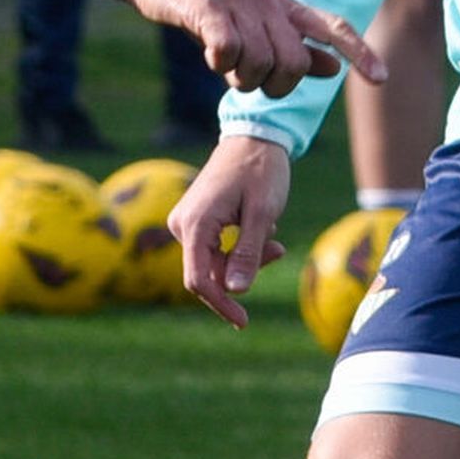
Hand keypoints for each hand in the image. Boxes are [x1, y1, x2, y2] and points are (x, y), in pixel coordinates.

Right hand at [61, 0, 385, 98]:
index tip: (381, 78)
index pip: (332, 26)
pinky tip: (210, 55)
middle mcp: (267, 0)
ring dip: (241, 78)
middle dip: (275, 85)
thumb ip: (295, 46)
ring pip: (261, 63)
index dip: (358, 52)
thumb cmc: (212, 5)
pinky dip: (220, 64)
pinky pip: (227, 51)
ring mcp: (238, 1)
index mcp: (283, 5)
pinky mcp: (206, 6)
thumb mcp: (258, 25)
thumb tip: (334, 68)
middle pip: (293, 63)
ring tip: (226, 64)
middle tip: (249, 79)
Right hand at [169, 135, 292, 329]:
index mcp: (195, 224)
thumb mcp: (262, 214)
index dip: (221, 304)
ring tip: (273, 234)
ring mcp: (185, 222)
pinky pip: (214, 249)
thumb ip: (248, 253)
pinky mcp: (194, 220)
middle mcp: (181, 225)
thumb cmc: (260, 172)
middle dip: (243, 272)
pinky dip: (239, 247)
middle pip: (208, 273)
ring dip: (246, 258)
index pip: (199, 281)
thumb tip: (235, 291)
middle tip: (278, 250)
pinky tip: (261, 228)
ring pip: (214, 262)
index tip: (244, 321)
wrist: (253, 138)